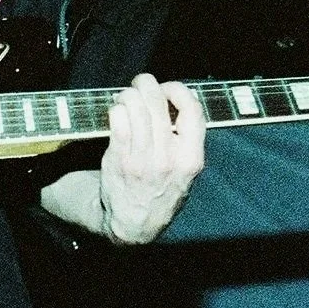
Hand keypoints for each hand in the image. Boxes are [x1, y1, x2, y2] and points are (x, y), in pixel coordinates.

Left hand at [99, 73, 205, 244]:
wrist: (135, 223)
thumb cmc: (161, 191)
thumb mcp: (187, 171)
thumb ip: (187, 140)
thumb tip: (174, 99)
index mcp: (191, 158)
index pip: (193, 109)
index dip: (178, 90)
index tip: (168, 89)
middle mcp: (168, 157)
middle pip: (157, 102)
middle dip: (146, 85)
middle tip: (140, 84)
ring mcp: (142, 158)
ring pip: (135, 105)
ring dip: (128, 95)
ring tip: (126, 99)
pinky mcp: (119, 158)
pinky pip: (117, 119)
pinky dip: (116, 109)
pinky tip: (117, 112)